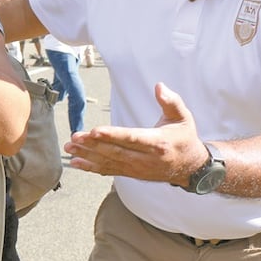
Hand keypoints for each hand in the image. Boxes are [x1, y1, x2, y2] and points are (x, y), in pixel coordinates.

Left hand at [64, 82, 207, 183]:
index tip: (95, 130)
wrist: (190, 167)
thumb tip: (159, 86)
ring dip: (87, 155)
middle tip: (74, 137)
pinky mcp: (131, 173)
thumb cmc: (184, 138)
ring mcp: (137, 168)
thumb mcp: (183, 117)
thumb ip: (171, 101)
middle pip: (115, 151)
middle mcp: (146, 158)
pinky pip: (109, 170)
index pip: (131, 138)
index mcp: (158, 143)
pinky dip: (91, 167)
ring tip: (69, 148)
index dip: (112, 135)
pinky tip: (76, 163)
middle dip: (92, 145)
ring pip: (109, 162)